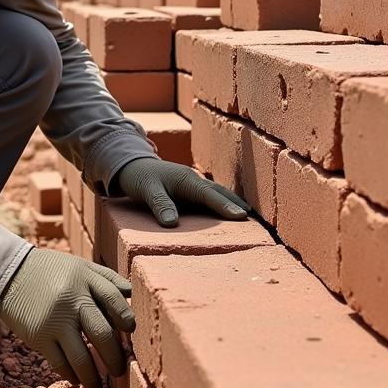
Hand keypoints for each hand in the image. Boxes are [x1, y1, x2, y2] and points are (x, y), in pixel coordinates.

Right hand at [0, 248, 134, 387]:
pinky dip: (71, 375)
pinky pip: (60, 363)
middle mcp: (72, 299)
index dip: (127, 318)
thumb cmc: (51, 271)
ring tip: (98, 385)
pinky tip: (76, 379)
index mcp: (85, 279)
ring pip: (81, 358)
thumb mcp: (79, 266)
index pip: (114, 300)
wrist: (10, 273)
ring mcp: (55, 320)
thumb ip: (106, 279)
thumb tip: (132, 295)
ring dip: (93, 377)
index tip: (132, 331)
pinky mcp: (39, 336)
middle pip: (102, 334)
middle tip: (120, 369)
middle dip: (115, 358)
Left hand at [115, 156, 249, 226]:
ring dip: (232, 202)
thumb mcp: (146, 190)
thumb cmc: (139, 177)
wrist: (132, 164)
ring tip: (248, 215)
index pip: (210, 195)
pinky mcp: (190, 188)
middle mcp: (194, 180)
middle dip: (236, 204)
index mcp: (186, 180)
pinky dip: (222, 202)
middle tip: (255, 221)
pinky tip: (229, 210)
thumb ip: (160, 205)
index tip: (241, 216)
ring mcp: (193, 183)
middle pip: (219, 193)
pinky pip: (210, 195)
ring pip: (217, 193)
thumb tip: (172, 224)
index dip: (225, 206)